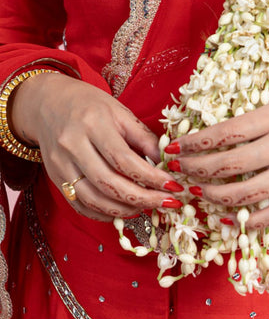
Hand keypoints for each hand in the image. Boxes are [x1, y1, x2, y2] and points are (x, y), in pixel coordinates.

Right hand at [10, 73, 182, 220]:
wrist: (47, 104)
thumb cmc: (89, 106)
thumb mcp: (120, 112)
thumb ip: (143, 138)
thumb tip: (166, 164)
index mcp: (93, 124)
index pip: (125, 160)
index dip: (151, 177)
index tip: (172, 186)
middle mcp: (73, 146)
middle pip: (109, 183)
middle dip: (142, 198)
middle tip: (165, 202)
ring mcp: (61, 164)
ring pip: (94, 199)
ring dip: (124, 210)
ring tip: (146, 208)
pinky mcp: (55, 178)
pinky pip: (80, 205)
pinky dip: (103, 214)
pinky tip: (123, 211)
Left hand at [164, 99, 268, 227]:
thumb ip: (252, 126)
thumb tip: (207, 141)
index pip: (226, 131)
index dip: (195, 142)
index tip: (174, 148)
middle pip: (229, 163)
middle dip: (196, 169)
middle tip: (180, 172)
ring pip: (245, 192)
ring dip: (214, 196)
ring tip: (199, 194)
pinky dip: (245, 221)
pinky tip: (227, 219)